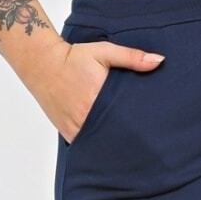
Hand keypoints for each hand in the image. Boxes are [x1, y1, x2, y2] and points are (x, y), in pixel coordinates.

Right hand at [40, 39, 165, 142]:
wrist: (42, 63)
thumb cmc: (73, 57)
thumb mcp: (104, 52)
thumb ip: (132, 57)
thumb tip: (159, 61)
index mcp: (97, 100)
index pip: (124, 122)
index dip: (138, 129)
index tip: (152, 132)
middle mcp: (84, 118)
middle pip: (113, 136)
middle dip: (128, 139)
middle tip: (146, 143)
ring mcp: (74, 127)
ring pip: (99, 144)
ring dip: (112, 143)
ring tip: (130, 147)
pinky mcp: (66, 131)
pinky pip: (85, 144)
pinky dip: (96, 144)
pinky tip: (108, 145)